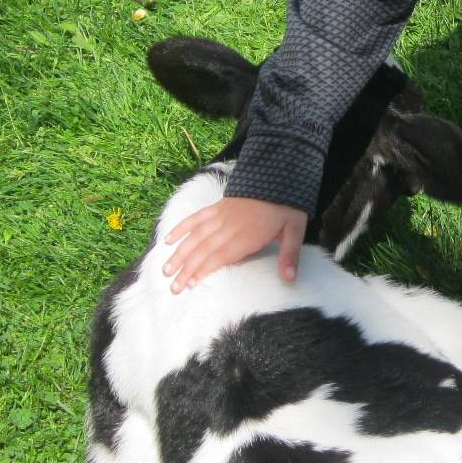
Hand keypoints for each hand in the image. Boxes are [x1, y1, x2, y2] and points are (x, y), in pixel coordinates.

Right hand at [162, 196, 308, 293]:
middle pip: (204, 250)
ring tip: (166, 269)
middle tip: (172, 287)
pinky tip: (168, 239)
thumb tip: (290, 278)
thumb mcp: (295, 230)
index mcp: (247, 236)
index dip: (203, 270)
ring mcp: (221, 215)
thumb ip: (289, 255)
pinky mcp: (217, 206)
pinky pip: (196, 217)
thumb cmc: (287, 206)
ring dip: (179, 253)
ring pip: (196, 236)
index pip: (220, 257)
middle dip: (186, 269)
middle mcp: (229, 227)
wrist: (279, 175)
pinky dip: (181, 228)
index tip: (189, 285)